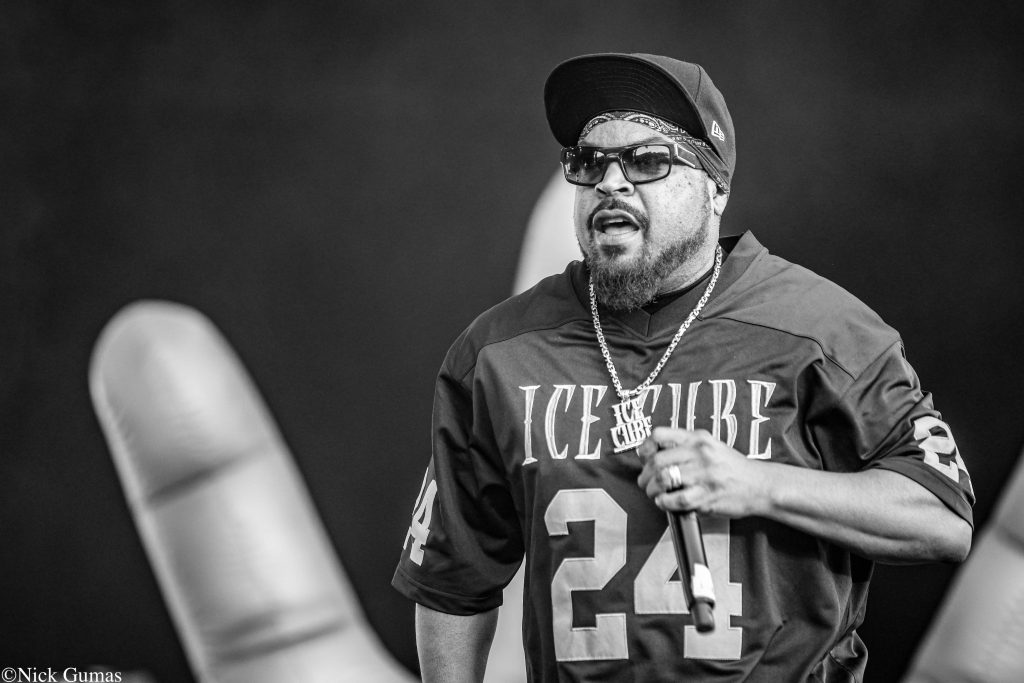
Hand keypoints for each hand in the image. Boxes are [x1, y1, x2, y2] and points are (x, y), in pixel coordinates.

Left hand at [636, 427, 770, 518]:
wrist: (760, 485)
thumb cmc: (732, 468)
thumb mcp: (710, 446)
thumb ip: (685, 447)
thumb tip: (654, 454)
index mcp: (698, 439)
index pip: (660, 435)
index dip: (645, 447)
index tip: (643, 457)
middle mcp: (700, 454)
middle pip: (657, 460)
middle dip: (645, 475)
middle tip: (645, 482)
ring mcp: (704, 475)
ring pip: (664, 479)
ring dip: (652, 490)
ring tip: (655, 493)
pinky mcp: (707, 496)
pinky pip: (676, 500)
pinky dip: (664, 503)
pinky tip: (665, 502)